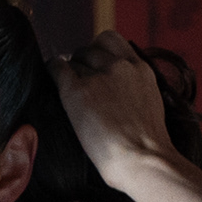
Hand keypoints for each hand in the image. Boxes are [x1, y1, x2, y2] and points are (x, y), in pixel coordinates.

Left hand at [53, 30, 180, 183]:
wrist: (143, 160)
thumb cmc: (148, 147)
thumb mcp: (151, 104)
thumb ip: (135, 88)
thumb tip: (118, 91)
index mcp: (141, 69)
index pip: (112, 41)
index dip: (99, 51)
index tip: (95, 65)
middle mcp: (120, 67)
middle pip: (90, 48)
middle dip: (83, 61)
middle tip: (79, 80)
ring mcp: (98, 77)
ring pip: (74, 59)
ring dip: (70, 71)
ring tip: (68, 88)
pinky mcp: (77, 91)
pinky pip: (57, 68)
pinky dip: (52, 70)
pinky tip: (50, 78)